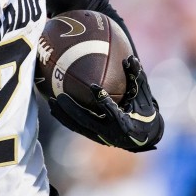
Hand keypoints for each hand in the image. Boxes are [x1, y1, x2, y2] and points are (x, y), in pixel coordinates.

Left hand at [48, 56, 163, 152]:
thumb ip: (137, 78)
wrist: (144, 136)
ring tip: (50, 102)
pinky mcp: (94, 137)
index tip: (93, 87)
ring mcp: (101, 136)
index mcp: (126, 123)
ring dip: (64, 115)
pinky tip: (53, 109)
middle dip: (73, 110)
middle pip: (88, 121)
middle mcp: (111, 133)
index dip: (103, 100)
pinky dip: (65, 119)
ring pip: (79, 126)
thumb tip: (130, 58)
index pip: (113, 111)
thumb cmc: (144, 112)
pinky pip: (77, 128)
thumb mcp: (143, 96)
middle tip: (60, 96)